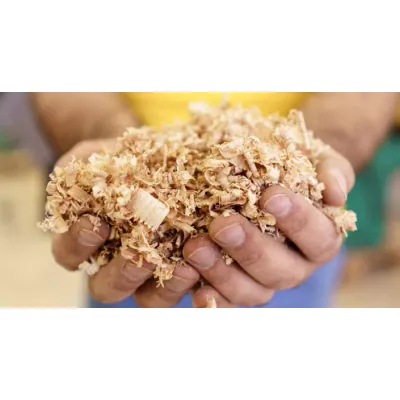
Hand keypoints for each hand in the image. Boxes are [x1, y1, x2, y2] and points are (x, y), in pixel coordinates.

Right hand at [52, 139, 199, 306]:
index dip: (78, 244)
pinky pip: (184, 288)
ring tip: (182, 266)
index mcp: (85, 241)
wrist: (160, 157)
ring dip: (163, 287)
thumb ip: (82, 168)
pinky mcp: (181, 269)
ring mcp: (150, 271)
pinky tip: (202, 264)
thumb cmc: (120, 160)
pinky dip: (193, 281)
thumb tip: (83, 176)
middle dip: (122, 274)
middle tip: (140, 256)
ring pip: (147, 297)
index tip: (95, 224)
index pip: (70, 254)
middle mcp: (114, 264)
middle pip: (108, 287)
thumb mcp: (96, 156)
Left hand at [183, 148, 354, 307]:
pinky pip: (226, 303)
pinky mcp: (235, 287)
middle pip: (282, 271)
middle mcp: (295, 266)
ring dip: (222, 273)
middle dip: (251, 249)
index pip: (319, 236)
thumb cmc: (291, 168)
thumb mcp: (316, 160)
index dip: (298, 220)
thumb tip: (336, 196)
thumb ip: (332, 172)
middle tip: (223, 226)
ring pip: (252, 291)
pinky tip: (195, 291)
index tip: (271, 196)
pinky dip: (212, 301)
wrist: (264, 174)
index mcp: (320, 238)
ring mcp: (264, 280)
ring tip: (195, 248)